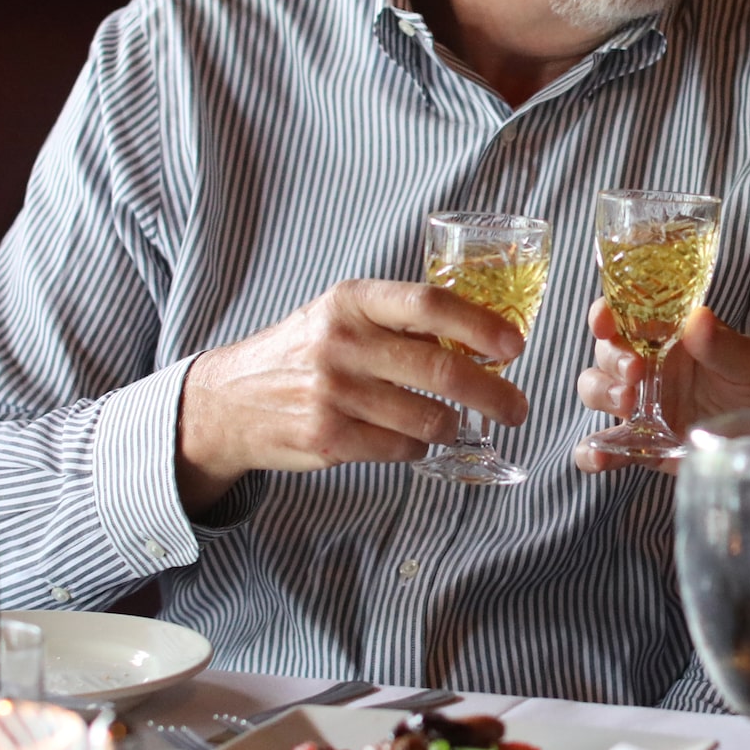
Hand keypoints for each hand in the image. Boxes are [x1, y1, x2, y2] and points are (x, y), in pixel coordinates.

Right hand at [175, 279, 527, 509]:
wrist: (231, 402)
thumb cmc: (304, 353)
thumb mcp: (342, 317)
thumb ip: (400, 321)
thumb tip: (484, 337)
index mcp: (351, 302)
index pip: (429, 304)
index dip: (480, 325)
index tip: (514, 345)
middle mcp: (342, 343)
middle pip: (441, 368)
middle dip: (494, 392)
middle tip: (518, 406)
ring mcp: (333, 394)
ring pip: (429, 417)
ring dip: (453, 424)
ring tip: (453, 421)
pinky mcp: (330, 438)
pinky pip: (403, 447)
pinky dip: (418, 445)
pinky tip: (409, 435)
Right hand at [572, 299, 749, 473]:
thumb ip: (723, 344)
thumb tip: (699, 318)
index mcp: (669, 337)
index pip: (625, 316)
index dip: (605, 314)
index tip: (604, 321)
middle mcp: (649, 368)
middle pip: (606, 355)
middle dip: (611, 360)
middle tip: (635, 372)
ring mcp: (643, 407)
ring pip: (598, 393)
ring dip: (601, 394)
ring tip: (626, 403)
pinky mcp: (644, 445)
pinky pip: (610, 447)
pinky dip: (594, 452)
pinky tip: (597, 457)